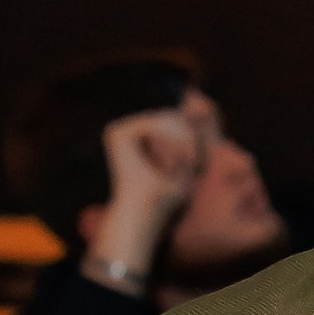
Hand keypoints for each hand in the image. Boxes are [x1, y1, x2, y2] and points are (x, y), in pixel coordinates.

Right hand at [86, 108, 207, 285]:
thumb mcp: (188, 164)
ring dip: (182, 142)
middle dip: (189, 139)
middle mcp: (128, 132)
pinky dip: (167, 142)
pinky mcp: (116, 133)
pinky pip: (153, 122)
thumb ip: (193, 135)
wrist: (145, 215)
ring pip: (165, 117)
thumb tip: (198, 99)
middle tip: (189, 165)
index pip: (176, 119)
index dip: (192, 137)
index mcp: (142, 138)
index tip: (195, 163)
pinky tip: (167, 164)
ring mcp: (120, 131)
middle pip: (173, 115)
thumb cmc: (167, 199)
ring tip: (179, 167)